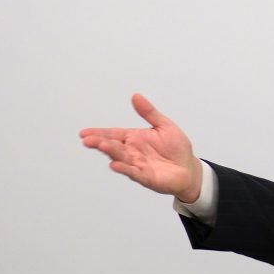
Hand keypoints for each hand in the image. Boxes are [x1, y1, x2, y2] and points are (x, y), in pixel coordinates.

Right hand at [80, 93, 202, 202]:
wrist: (189, 168)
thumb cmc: (176, 148)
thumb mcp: (164, 125)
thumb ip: (149, 112)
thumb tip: (136, 96)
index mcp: (134, 138)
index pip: (113, 134)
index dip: (98, 133)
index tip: (84, 132)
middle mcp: (133, 152)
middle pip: (114, 146)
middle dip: (100, 143)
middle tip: (88, 140)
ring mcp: (138, 165)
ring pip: (121, 158)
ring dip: (111, 153)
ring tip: (101, 146)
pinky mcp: (147, 177)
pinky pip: (134, 173)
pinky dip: (125, 169)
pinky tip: (116, 165)